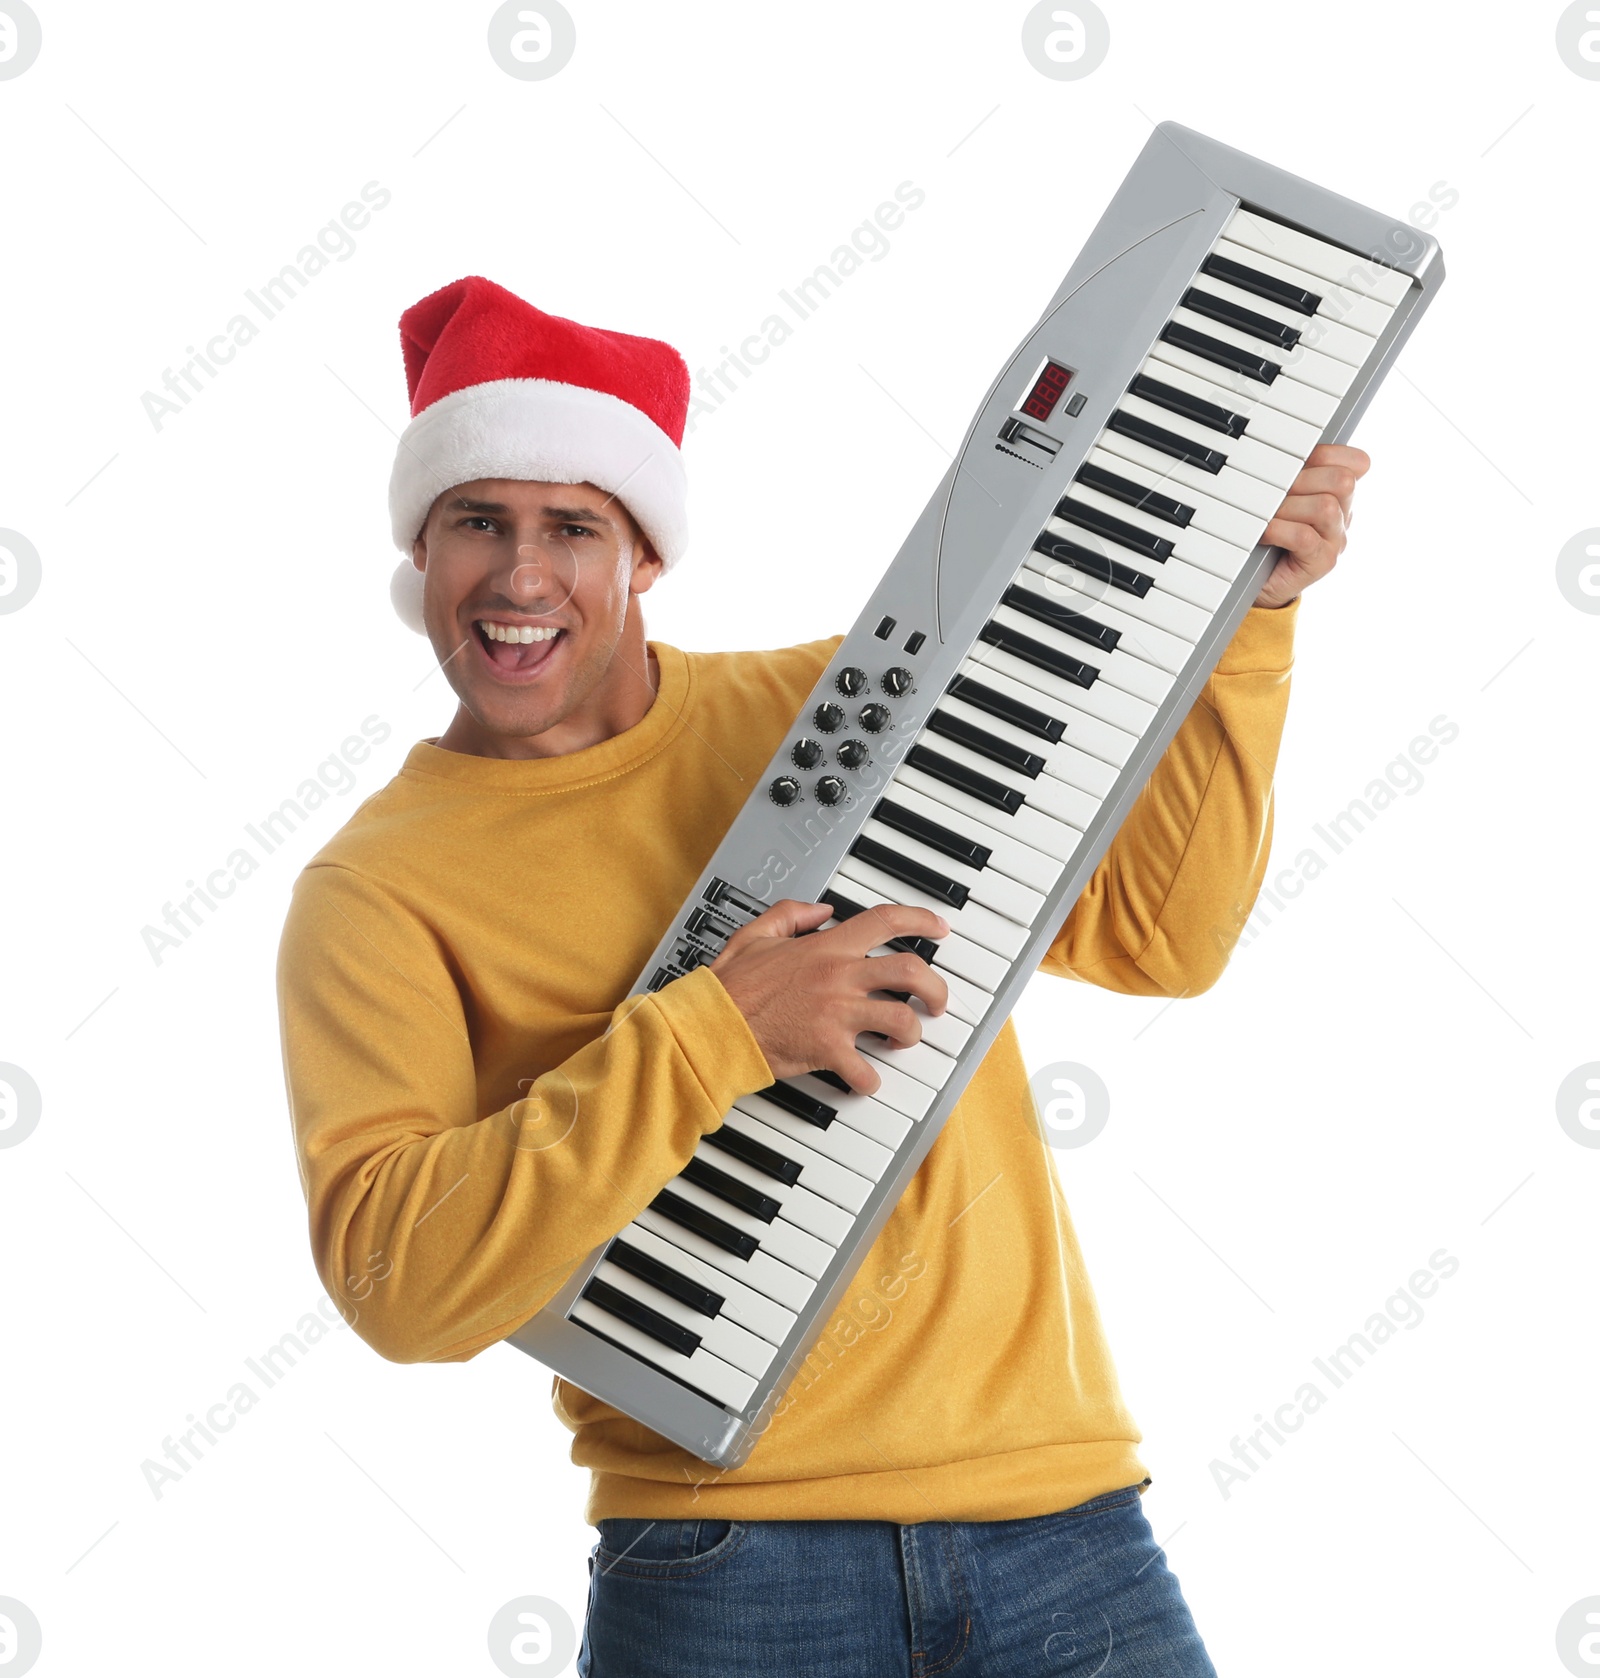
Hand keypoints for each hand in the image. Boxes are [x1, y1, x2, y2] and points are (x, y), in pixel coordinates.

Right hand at [708, 899, 949, 1094]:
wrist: (713, 1025)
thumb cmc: (731, 987)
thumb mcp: (756, 934)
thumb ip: (790, 914)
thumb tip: (820, 910)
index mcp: (826, 948)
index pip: (885, 921)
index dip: (921, 920)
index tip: (938, 927)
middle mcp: (839, 977)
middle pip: (911, 972)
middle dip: (935, 987)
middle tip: (936, 1000)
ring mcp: (837, 1014)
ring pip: (901, 1020)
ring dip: (911, 1034)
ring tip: (903, 1039)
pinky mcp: (827, 1050)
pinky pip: (866, 1071)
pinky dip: (870, 1081)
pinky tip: (866, 1080)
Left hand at [1253, 443, 1370, 608]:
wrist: (1262, 584)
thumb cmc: (1269, 539)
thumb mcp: (1281, 500)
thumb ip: (1290, 477)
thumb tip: (1277, 455)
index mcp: (1339, 494)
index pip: (1355, 462)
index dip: (1328, 453)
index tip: (1298, 457)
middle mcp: (1343, 515)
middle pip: (1342, 481)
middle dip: (1303, 478)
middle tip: (1273, 489)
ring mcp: (1337, 540)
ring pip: (1326, 507)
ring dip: (1288, 506)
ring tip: (1264, 514)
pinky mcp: (1323, 562)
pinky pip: (1305, 536)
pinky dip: (1279, 529)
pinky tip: (1264, 532)